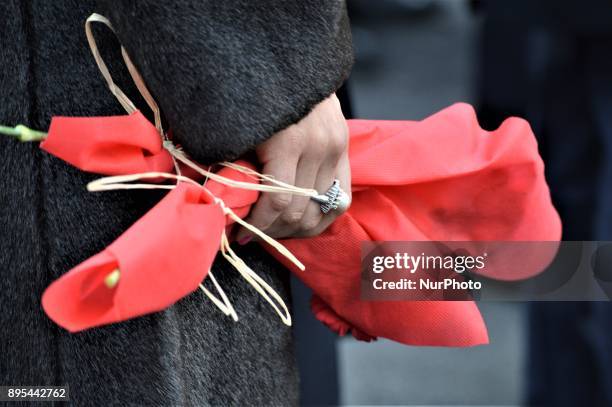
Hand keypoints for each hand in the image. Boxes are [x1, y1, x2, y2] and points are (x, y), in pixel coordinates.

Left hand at [236, 93, 350, 241]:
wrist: (292, 63)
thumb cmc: (256, 95)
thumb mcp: (239, 129)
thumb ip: (233, 164)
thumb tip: (223, 202)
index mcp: (289, 143)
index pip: (277, 202)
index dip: (257, 225)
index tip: (241, 235)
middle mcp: (318, 149)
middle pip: (299, 211)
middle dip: (273, 230)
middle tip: (254, 234)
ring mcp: (336, 149)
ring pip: (322, 210)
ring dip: (297, 228)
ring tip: (277, 230)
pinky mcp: (345, 149)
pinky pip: (342, 198)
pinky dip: (322, 216)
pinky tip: (304, 222)